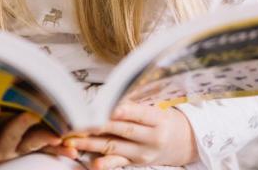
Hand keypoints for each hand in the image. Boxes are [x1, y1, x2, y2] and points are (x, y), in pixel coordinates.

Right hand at [0, 104, 61, 169]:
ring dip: (45, 137)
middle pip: (10, 138)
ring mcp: (16, 153)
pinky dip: (59, 150)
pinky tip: (71, 150)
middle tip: (29, 114)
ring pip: (31, 144)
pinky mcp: (30, 153)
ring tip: (56, 136)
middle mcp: (0, 151)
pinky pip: (46, 153)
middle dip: (21, 125)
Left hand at [66, 103, 197, 168]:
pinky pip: (118, 163)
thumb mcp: (158, 107)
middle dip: (98, 125)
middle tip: (78, 121)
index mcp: (158, 119)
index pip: (139, 113)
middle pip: (123, 130)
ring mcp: (143, 153)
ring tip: (73, 139)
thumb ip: (136, 103)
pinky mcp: (136, 163)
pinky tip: (93, 163)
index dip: (123, 111)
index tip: (106, 107)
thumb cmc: (165, 119)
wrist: (183, 142)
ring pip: (114, 147)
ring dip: (91, 143)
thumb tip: (111, 95)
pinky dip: (105, 164)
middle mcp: (152, 137)